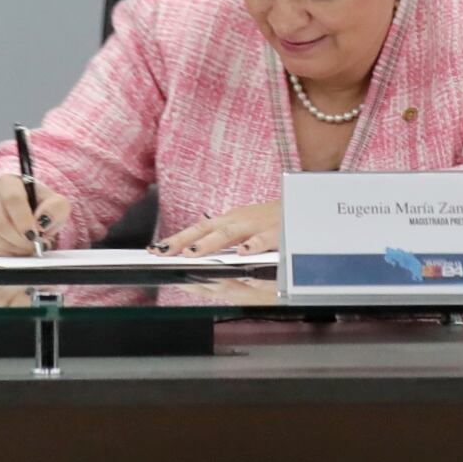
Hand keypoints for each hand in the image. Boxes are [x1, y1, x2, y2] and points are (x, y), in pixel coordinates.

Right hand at [0, 173, 73, 255]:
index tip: (35, 234)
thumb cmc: (38, 204)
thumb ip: (55, 208)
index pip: (12, 199)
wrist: (25, 208)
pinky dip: (10, 252)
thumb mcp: (55, 202)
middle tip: (36, 243)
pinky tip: (20, 246)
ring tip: (30, 244)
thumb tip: (43, 221)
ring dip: (17, 247)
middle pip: (1, 223)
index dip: (24, 221)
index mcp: (7, 183)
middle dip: (22, 239)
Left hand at [156, 202, 280, 256]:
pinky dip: (254, 245)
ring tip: (192, 254)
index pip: (197, 230)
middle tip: (163, 252)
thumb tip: (195, 247)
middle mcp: (239, 220)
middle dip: (183, 242)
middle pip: (205, 230)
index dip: (176, 240)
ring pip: (229, 233)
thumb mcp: (245, 226)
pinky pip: (265, 238)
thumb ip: (222, 236)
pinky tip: (244, 252)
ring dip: (209, 244)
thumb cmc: (274, 221)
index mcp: (229, 220)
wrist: (308, 207)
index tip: (154, 251)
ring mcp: (257, 224)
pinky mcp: (277, 231)